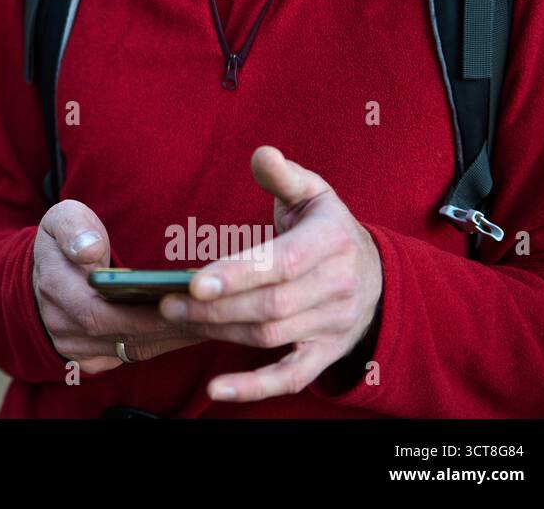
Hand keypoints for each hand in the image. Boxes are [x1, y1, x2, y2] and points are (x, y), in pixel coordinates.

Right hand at [33, 199, 203, 374]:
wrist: (46, 273)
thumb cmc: (64, 241)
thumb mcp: (61, 219)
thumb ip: (73, 228)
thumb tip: (90, 250)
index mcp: (54, 287)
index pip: (96, 312)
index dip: (136, 315)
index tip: (172, 302)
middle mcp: (62, 324)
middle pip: (119, 335)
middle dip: (164, 327)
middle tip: (206, 314)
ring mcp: (75, 346)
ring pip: (129, 349)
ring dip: (170, 338)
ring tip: (209, 320)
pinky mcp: (91, 358)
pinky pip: (130, 355)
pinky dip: (163, 344)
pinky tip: (192, 330)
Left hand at [158, 146, 383, 402]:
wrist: (376, 273)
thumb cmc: (326, 227)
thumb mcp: (313, 193)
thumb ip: (283, 175)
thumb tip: (262, 153)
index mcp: (332, 242)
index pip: (282, 263)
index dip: (238, 274)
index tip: (194, 280)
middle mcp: (338, 287)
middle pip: (270, 305)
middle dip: (214, 306)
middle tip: (167, 299)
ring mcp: (334, 325)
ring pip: (271, 336)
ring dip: (220, 332)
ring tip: (176, 316)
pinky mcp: (326, 354)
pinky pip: (291, 378)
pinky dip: (254, 388)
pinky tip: (217, 389)